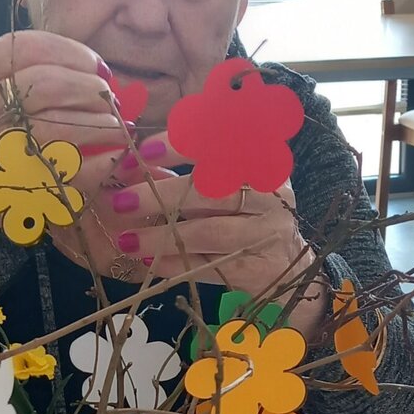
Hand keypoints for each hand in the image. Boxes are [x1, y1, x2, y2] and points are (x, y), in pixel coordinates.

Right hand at [0, 31, 128, 288]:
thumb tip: (66, 68)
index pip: (26, 47)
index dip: (71, 52)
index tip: (93, 64)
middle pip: (52, 84)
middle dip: (91, 88)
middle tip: (108, 97)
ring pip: (63, 125)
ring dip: (101, 124)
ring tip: (116, 127)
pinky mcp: (8, 191)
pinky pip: (67, 174)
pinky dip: (97, 165)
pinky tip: (109, 161)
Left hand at [88, 149, 327, 339]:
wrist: (291, 268)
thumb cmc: (250, 218)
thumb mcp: (233, 187)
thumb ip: (195, 175)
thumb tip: (136, 168)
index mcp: (263, 163)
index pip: (221, 144)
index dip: (180, 146)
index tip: (144, 151)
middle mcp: (270, 195)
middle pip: (212, 190)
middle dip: (163, 194)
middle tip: (123, 201)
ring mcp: (267, 233)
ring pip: (209, 231)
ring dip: (163, 236)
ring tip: (128, 240)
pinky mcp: (259, 269)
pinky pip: (210, 266)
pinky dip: (177, 264)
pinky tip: (151, 262)